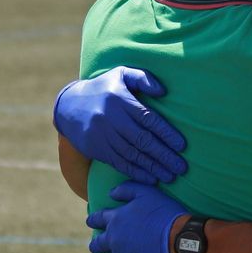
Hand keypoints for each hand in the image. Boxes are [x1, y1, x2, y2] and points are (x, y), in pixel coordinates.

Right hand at [53, 67, 186, 184]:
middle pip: (142, 140)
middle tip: (181, 167)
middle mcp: (111, 119)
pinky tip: (150, 178)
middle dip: (164, 155)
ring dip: (153, 167)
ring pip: (132, 154)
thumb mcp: (121, 74)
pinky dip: (136, 172)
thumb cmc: (104, 89)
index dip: (166, 133)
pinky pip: (119, 163)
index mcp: (120, 100)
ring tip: (170, 176)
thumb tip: (163, 92)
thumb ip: (143, 78)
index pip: (148, 119)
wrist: (69, 106)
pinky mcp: (97, 149)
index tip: (182, 146)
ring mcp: (103, 135)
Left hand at [86, 182, 188, 252]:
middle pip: (97, 244)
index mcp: (116, 219)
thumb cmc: (164, 213)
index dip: (93, 220)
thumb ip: (127, 189)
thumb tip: (111, 193)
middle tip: (96, 245)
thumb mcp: (147, 192)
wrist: (179, 239)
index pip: (97, 219)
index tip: (90, 221)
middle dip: (96, 244)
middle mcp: (113, 239)